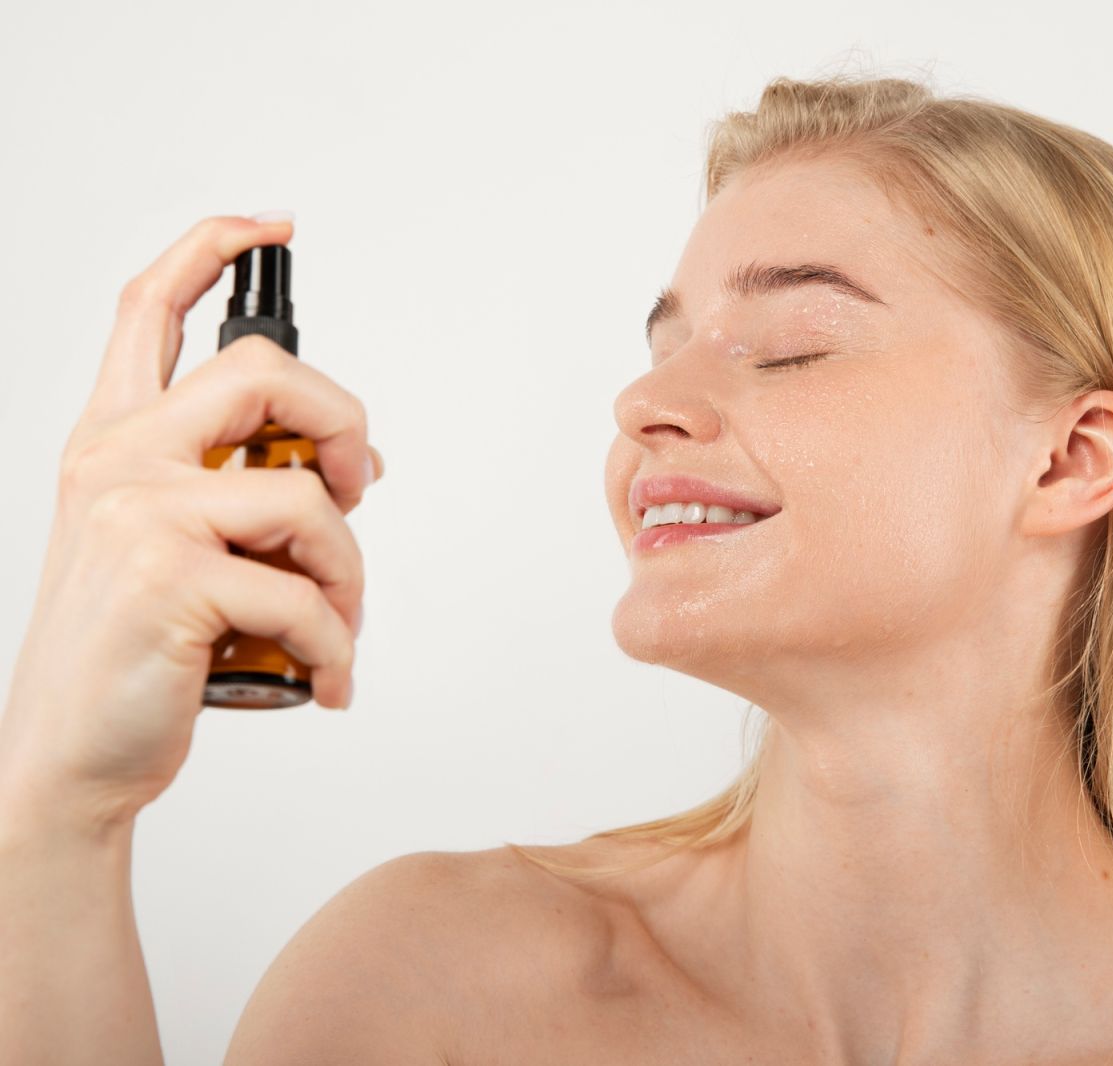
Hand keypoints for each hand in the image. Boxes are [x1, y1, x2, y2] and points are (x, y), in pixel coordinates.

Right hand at [0, 214, 381, 836]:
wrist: (70, 757)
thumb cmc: (134, 653)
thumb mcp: (167, 549)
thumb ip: (237, 492)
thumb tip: (351, 467)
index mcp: (112, 441)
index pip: (151, 310)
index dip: (211, 249)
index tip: (270, 226)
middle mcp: (116, 460)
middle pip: (264, 374)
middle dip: (343, 424)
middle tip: (359, 489)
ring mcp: (138, 515)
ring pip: (306, 499)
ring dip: (349, 571)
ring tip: (339, 623)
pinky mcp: (169, 581)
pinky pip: (303, 596)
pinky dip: (337, 645)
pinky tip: (329, 680)